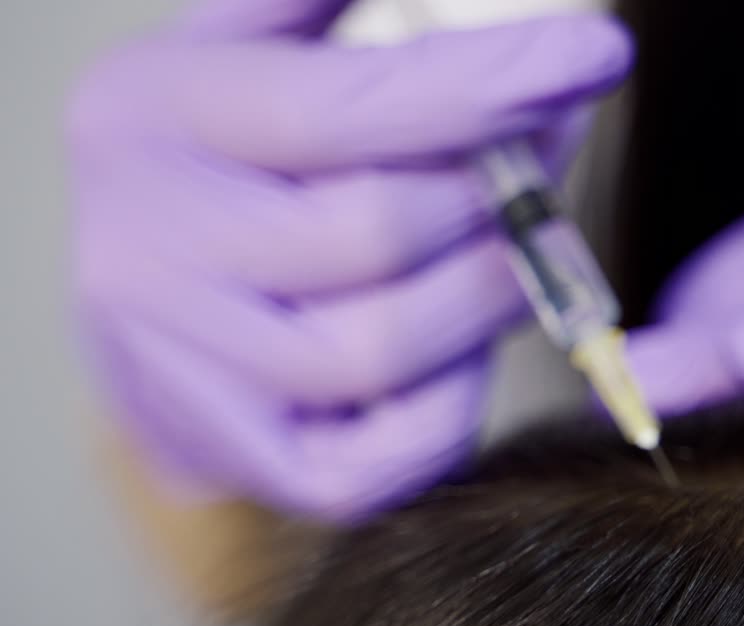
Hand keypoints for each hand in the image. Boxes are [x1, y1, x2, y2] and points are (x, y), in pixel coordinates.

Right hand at [68, 0, 632, 518]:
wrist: (145, 319)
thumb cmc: (228, 166)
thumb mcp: (247, 48)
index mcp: (152, 118)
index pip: (345, 109)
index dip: (489, 85)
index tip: (600, 54)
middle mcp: (143, 249)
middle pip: (382, 231)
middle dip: (504, 192)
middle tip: (554, 146)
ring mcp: (178, 369)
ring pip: (386, 348)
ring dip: (487, 296)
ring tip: (509, 250)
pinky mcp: (239, 460)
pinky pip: (386, 455)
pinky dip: (455, 407)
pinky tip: (463, 351)